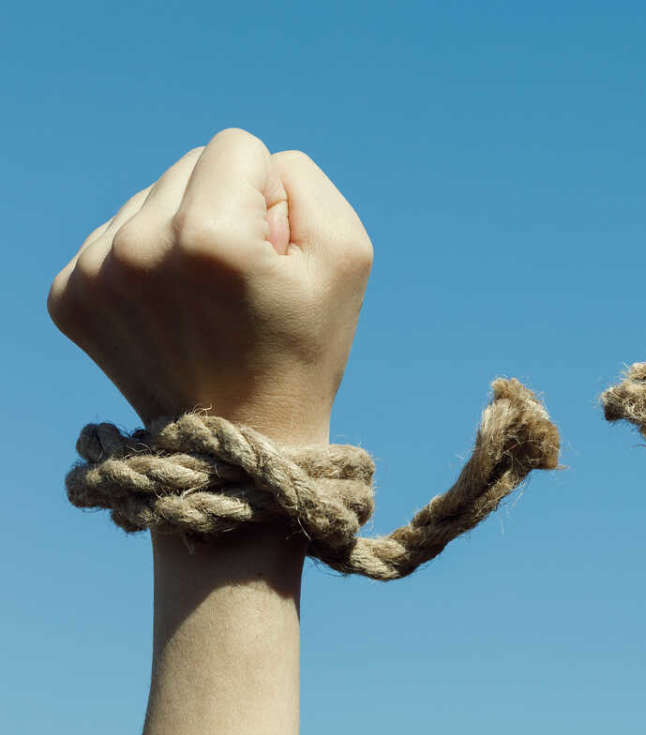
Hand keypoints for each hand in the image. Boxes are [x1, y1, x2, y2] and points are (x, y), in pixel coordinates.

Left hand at [48, 128, 372, 445]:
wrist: (238, 446)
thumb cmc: (304, 346)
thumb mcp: (347, 255)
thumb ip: (303, 180)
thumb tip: (247, 167)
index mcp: (209, 237)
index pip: (239, 146)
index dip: (272, 196)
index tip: (272, 257)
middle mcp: (138, 248)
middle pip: (188, 165)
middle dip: (224, 209)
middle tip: (240, 285)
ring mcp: (93, 275)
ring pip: (150, 199)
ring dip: (182, 234)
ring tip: (205, 302)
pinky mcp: (67, 296)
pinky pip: (115, 235)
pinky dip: (147, 265)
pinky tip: (171, 312)